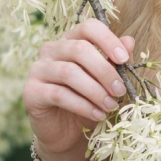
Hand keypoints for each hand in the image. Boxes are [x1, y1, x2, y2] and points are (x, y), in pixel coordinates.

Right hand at [23, 20, 135, 157]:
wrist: (66, 132)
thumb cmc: (88, 100)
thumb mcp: (105, 81)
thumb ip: (115, 61)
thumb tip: (129, 42)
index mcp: (70, 40)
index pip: (88, 28)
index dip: (107, 40)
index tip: (124, 59)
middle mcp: (51, 50)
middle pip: (79, 49)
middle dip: (104, 71)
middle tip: (120, 90)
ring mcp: (38, 69)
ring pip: (69, 72)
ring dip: (95, 91)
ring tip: (111, 106)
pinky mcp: (31, 91)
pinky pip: (59, 94)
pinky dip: (83, 105)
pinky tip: (98, 115)